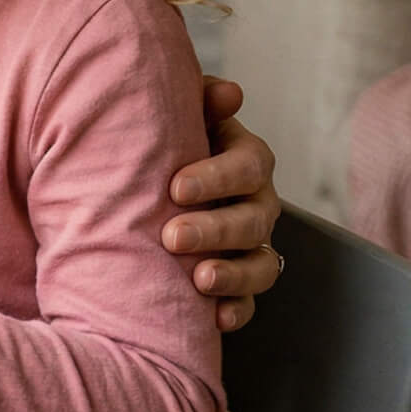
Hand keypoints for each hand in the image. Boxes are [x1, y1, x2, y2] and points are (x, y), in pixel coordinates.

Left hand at [162, 76, 282, 330]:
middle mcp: (257, 202)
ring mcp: (252, 245)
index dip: (217, 177)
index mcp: (245, 159)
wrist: (148, 184)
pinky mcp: (240, 281)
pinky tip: (215, 319)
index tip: (174, 188)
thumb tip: (230, 93)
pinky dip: (236, 310)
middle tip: (171, 236)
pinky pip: (250, 301)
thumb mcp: (177, 114)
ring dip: (234, 274)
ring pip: (261, 263)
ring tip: (199, 280)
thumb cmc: (163, 140)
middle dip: (215, 229)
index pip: (249, 165)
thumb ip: (199, 100)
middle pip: (254, 219)